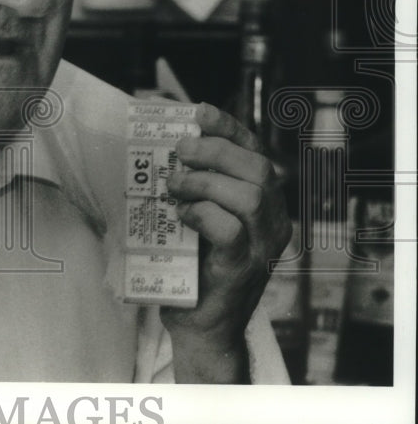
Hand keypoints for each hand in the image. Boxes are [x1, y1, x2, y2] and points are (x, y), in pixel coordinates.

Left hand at [161, 103, 291, 370]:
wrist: (200, 324)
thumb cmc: (195, 265)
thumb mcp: (196, 216)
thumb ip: (192, 186)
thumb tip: (163, 146)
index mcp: (264, 204)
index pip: (256, 153)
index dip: (229, 129)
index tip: (200, 112)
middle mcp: (273, 222)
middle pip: (259, 170)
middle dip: (216, 150)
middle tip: (181, 151)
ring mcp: (262, 247)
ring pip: (250, 196)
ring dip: (206, 181)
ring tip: (175, 185)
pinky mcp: (243, 268)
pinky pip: (231, 230)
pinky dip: (203, 214)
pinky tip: (183, 214)